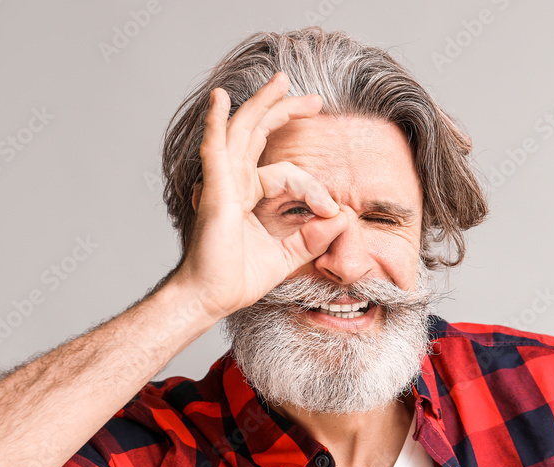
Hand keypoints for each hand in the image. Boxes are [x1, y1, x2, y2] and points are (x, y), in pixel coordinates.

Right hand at [172, 71, 346, 318]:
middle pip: (258, 134)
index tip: (333, 209)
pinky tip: (221, 99)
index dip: (315, 186)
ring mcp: (222, 184)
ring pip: (242, 131)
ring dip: (261, 103)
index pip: (287, 173)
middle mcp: (233, 183)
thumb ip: (313, 238)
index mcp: (248, 196)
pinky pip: (216, 149)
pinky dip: (217, 123)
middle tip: (314, 100)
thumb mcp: (288, 256)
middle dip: (285, 111)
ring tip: (281, 80)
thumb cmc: (237, 279)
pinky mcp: (216, 191)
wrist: (210, 298)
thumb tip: (342, 217)